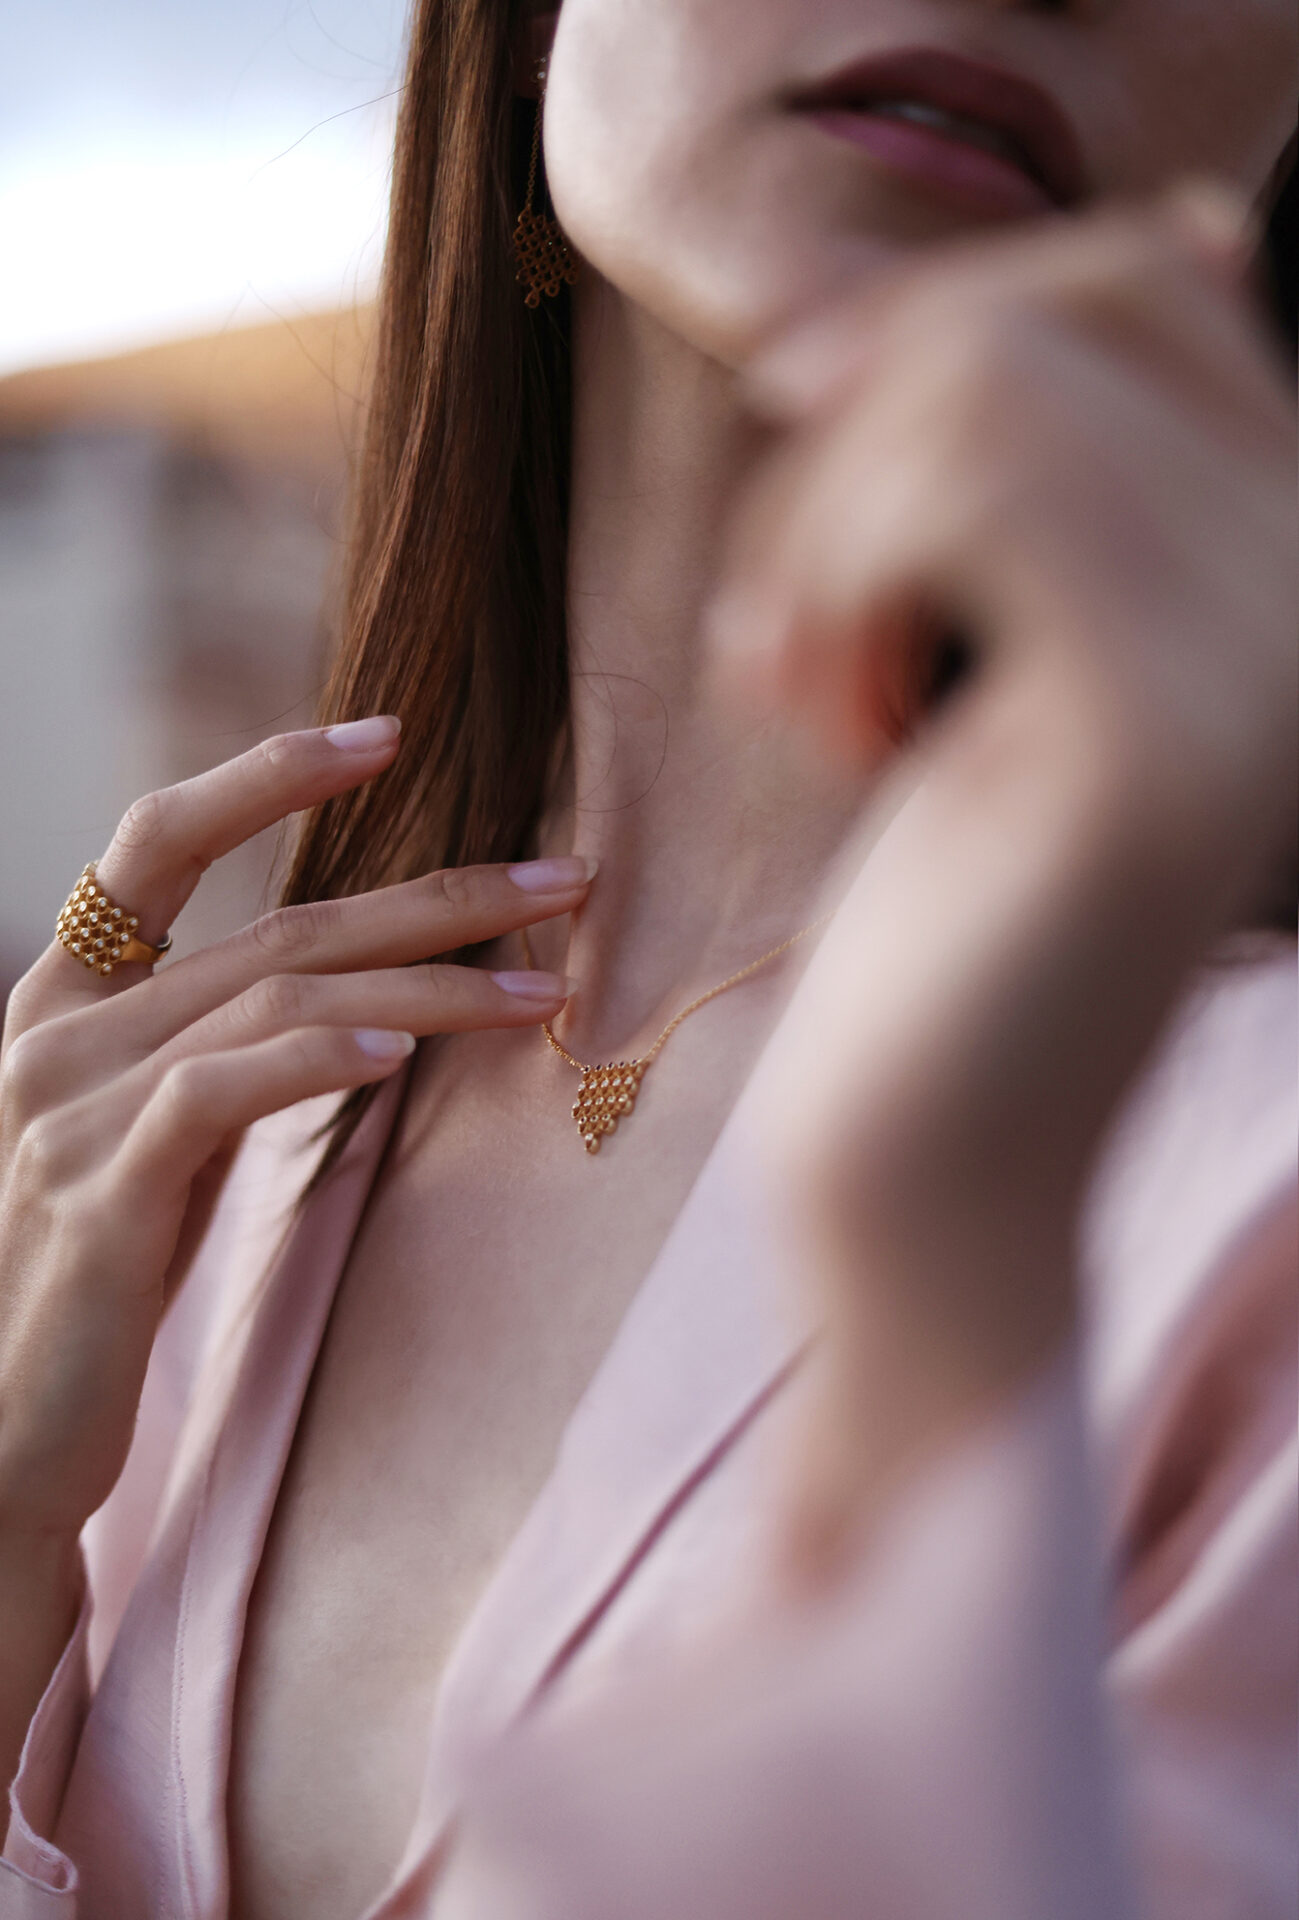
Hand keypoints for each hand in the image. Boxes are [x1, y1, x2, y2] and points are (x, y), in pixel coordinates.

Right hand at [0, 721, 591, 1548]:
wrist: (2, 1434)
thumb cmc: (100, 1285)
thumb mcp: (160, 1141)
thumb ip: (226, 1054)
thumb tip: (371, 998)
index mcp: (67, 999)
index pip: (159, 840)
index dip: (267, 774)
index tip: (386, 736)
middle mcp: (56, 1031)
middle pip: (278, 927)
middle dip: (436, 896)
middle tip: (565, 878)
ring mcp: (66, 1106)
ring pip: (275, 1000)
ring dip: (427, 985)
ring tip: (541, 990)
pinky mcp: (95, 1192)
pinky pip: (220, 1094)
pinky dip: (317, 1059)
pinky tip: (401, 1048)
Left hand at [711, 186, 1296, 1574]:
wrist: (930, 1170)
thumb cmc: (937, 914)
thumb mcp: (993, 645)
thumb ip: (1062, 462)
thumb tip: (1173, 222)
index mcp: (1291, 563)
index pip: (1135, 276)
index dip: (925, 336)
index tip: (820, 469)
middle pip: (1044, 311)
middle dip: (850, 442)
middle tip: (799, 618)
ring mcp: (1269, 662)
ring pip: (989, 384)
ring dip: (823, 526)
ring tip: (803, 681)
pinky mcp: (1167, 745)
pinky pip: (965, 492)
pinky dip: (824, 581)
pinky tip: (815, 715)